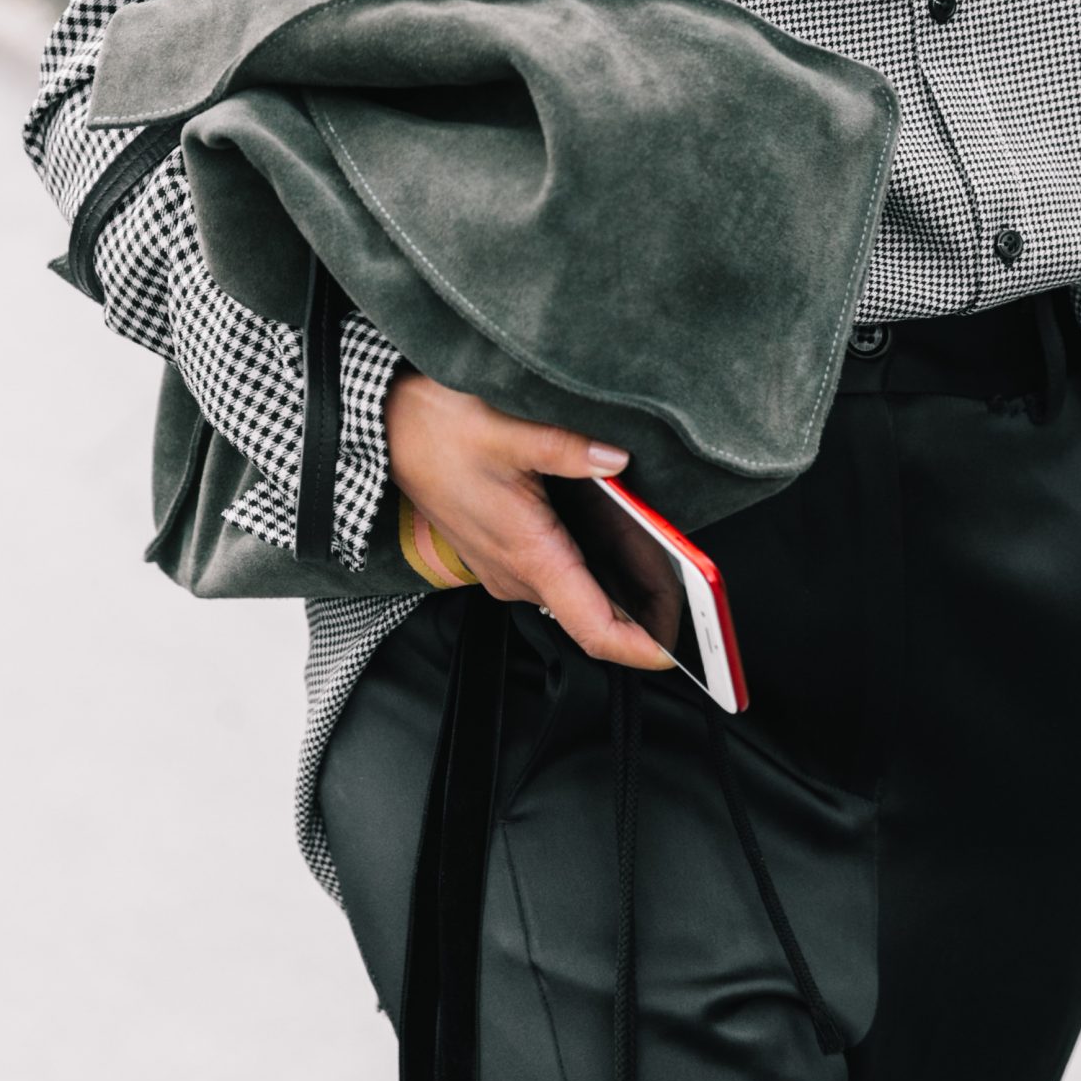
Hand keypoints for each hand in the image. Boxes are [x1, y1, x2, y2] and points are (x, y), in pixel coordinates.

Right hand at [384, 367, 672, 671]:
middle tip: (694, 598)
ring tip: (670, 568)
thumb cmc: (436, 430)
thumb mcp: (508, 429)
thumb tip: (616, 460)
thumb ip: (570, 449)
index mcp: (528, 552)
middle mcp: (516, 572)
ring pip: (575, 594)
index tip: (676, 652)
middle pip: (593, 614)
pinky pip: (555, 576)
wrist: (386, 428)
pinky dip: (592, 570)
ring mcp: (506, 566)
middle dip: (646, 613)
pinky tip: (621, 543)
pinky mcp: (501, 552)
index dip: (639, 648)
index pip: (592, 626)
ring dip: (621, 588)